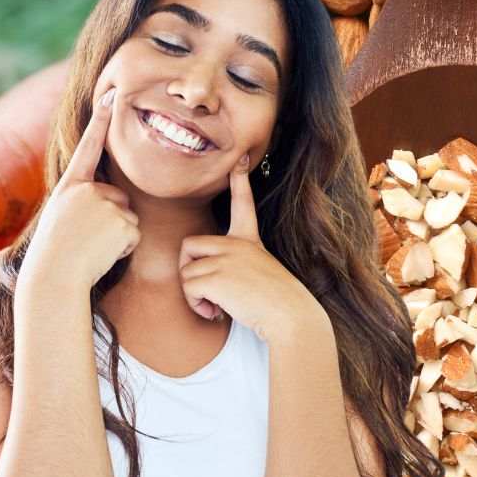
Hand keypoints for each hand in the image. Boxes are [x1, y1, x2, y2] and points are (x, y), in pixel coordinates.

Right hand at [22, 85, 139, 289]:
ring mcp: (106, 205)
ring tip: (90, 247)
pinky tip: (102, 254)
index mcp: (70, 186)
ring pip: (127, 217)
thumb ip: (82, 200)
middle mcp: (88, 190)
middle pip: (118, 197)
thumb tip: (111, 196)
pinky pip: (133, 234)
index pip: (88, 147)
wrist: (53, 277)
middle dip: (111, 219)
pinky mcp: (122, 223)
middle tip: (85, 239)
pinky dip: (123, 248)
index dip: (101, 120)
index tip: (112, 94)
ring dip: (116, 236)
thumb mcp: (60, 216)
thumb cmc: (55, 253)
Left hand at [178, 155, 324, 341]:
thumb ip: (234, 267)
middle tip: (204, 291)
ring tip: (216, 307)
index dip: (240, 182)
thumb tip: (205, 281)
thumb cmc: (277, 303)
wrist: (290, 316)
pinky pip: (189, 288)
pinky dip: (196, 305)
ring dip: (194, 296)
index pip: (243, 205)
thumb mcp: (259, 274)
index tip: (239, 160)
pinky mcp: (216, 276)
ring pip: (186, 273)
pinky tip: (216, 312)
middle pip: (189, 245)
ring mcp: (225, 258)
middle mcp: (236, 244)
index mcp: (249, 240)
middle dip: (188, 270)